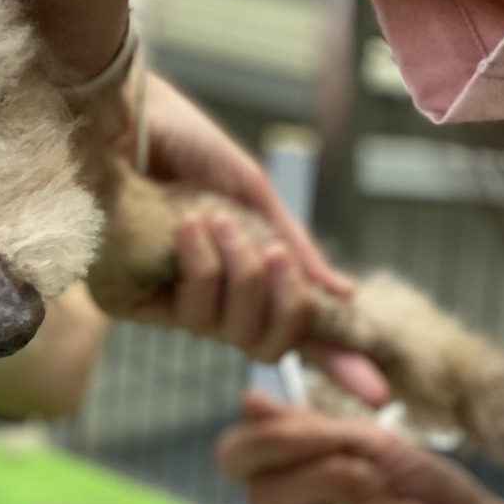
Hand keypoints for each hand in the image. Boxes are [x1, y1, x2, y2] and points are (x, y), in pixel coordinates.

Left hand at [113, 73, 385, 403]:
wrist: (127, 113)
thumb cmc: (187, 143)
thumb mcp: (252, 194)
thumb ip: (294, 246)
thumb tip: (342, 294)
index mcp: (244, 273)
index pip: (292, 328)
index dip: (335, 361)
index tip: (375, 390)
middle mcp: (211, 295)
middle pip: (266, 343)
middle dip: (286, 303)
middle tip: (275, 255)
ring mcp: (172, 301)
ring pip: (231, 331)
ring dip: (239, 275)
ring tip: (219, 222)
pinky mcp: (129, 300)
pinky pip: (191, 313)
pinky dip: (203, 270)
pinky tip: (189, 230)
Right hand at [218, 392, 503, 503]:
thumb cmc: (428, 491)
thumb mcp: (374, 445)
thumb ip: (310, 428)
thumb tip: (249, 399)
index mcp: (289, 475)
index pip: (237, 456)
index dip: (269, 441)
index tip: (325, 435)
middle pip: (261, 498)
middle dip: (327, 479)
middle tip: (377, 480)